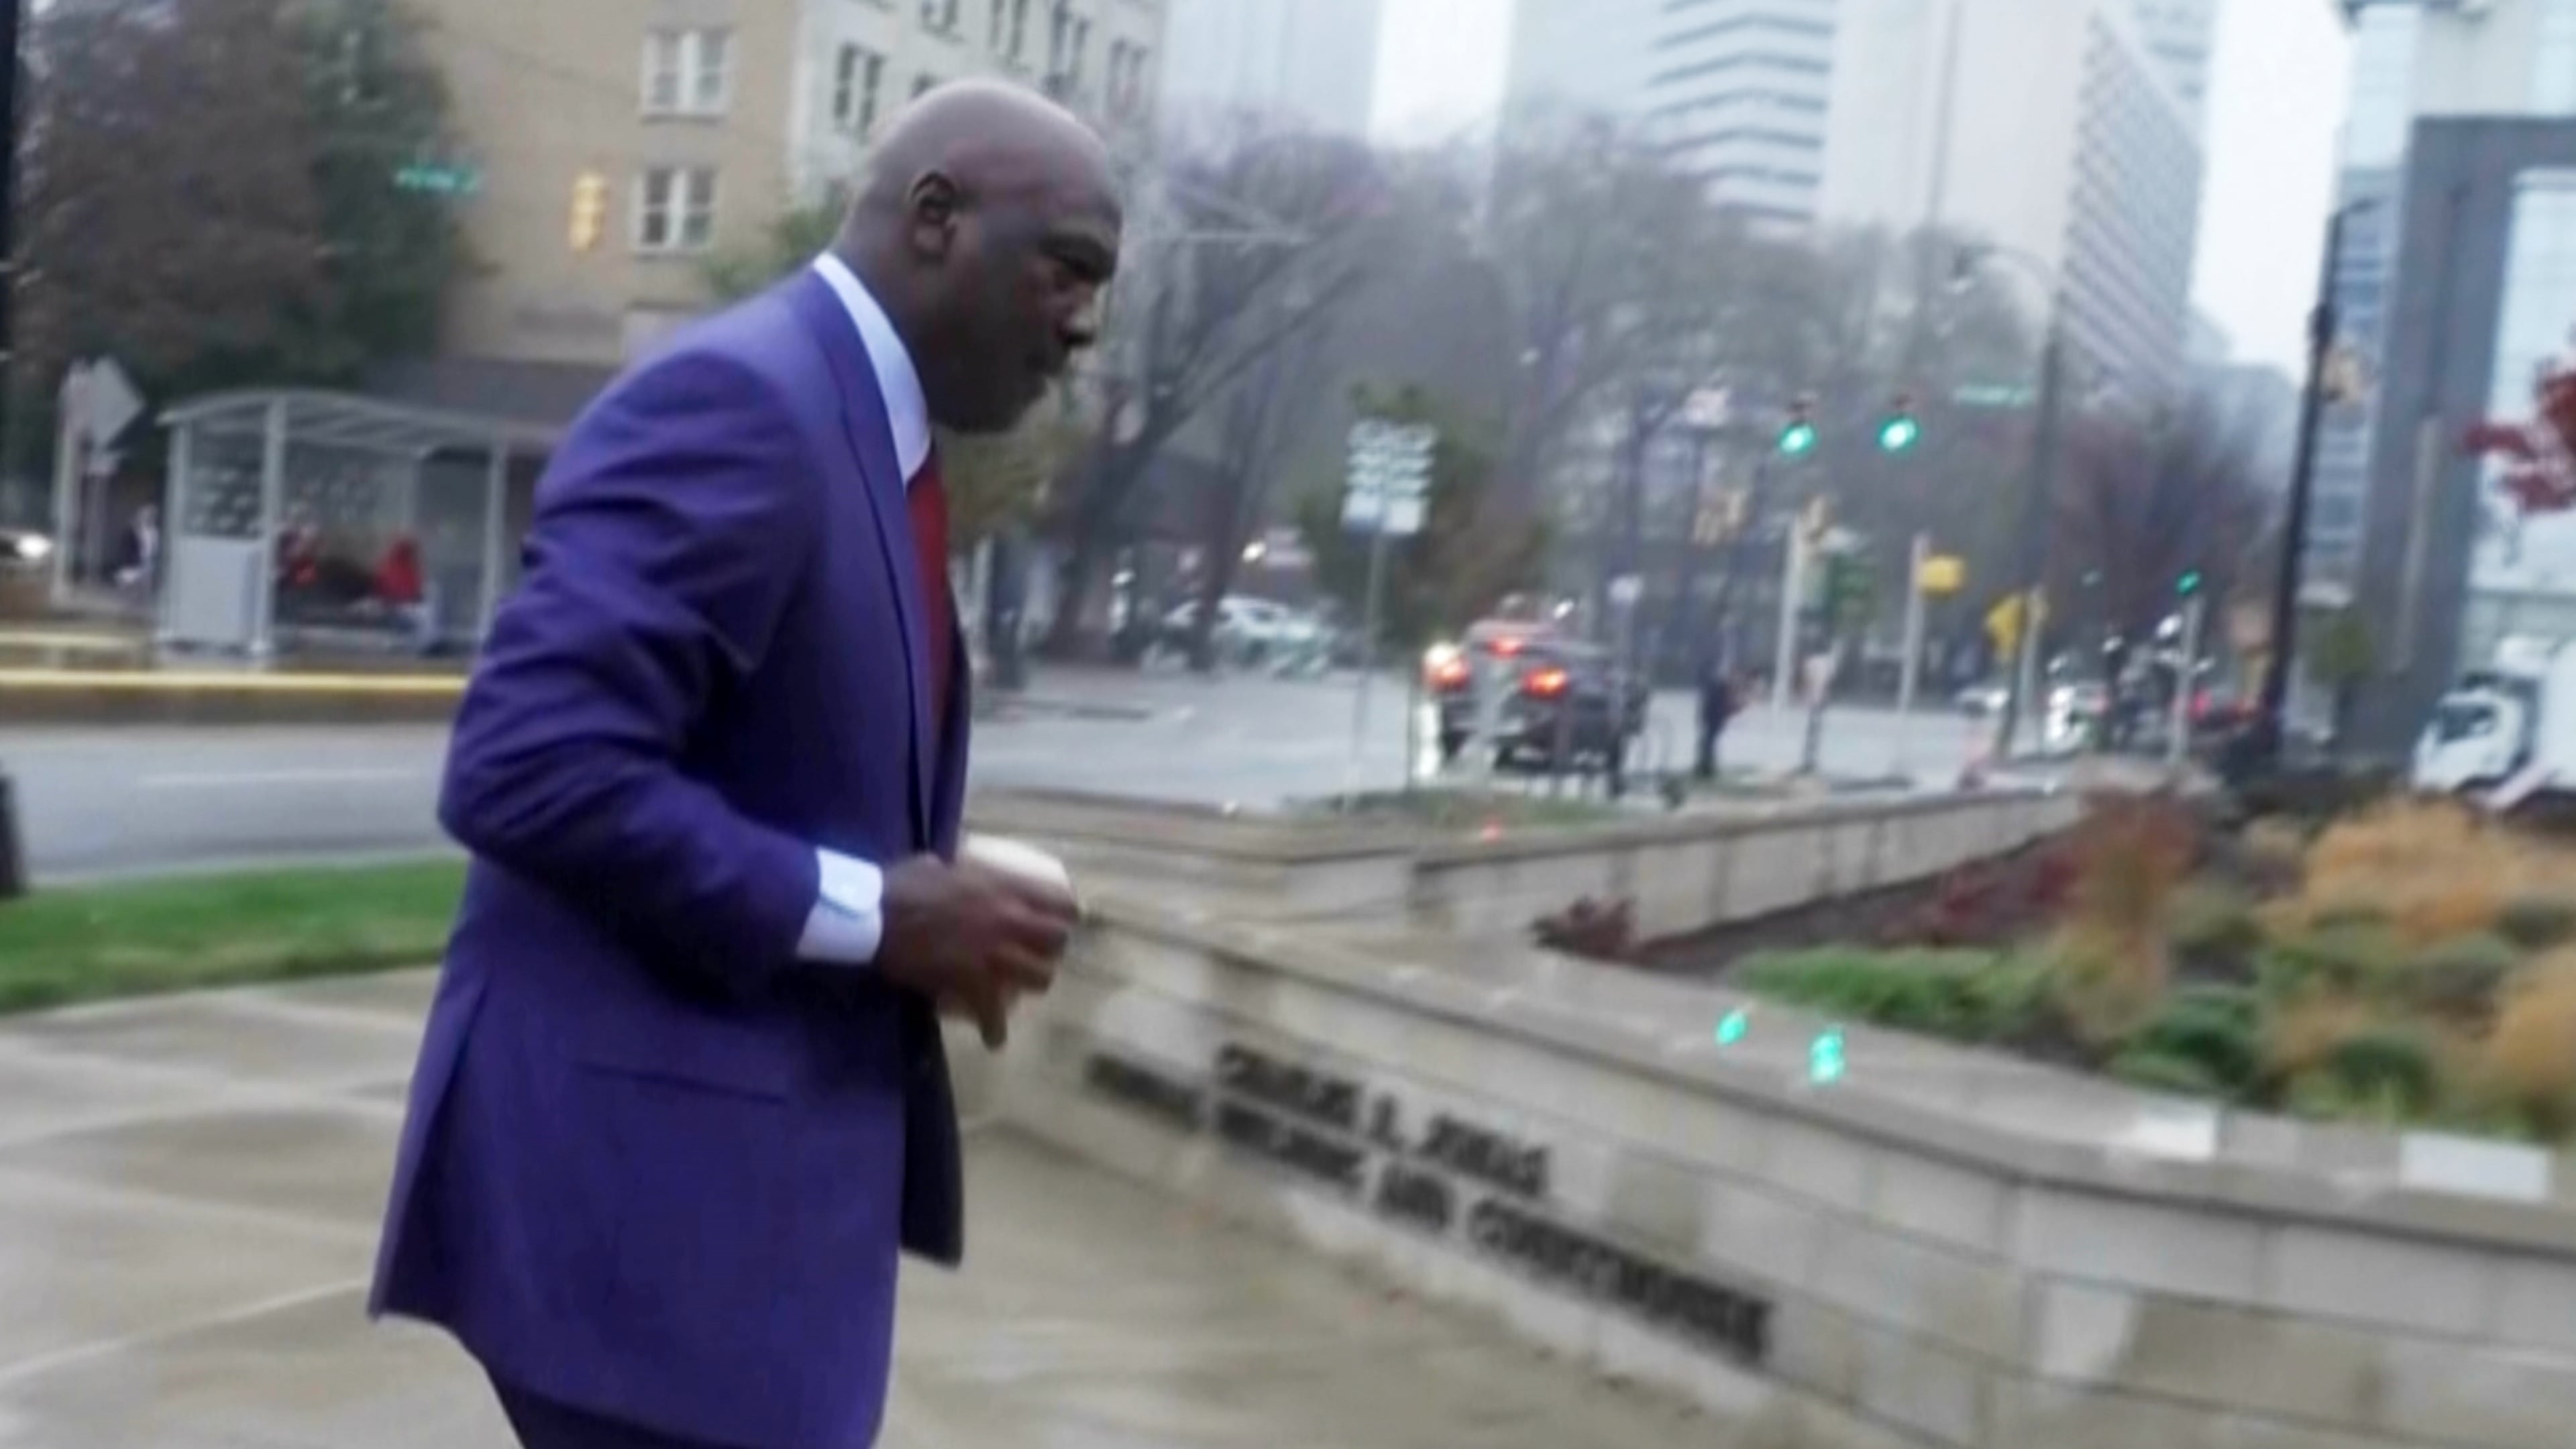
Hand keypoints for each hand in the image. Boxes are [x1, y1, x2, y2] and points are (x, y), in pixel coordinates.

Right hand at [879, 854, 1076, 1049]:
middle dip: (1051, 950)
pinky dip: (995, 1030)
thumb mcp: (940, 864)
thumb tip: (954, 869)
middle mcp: (1010, 920)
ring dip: (1031, 983)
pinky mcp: (973, 984)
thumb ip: (960, 870)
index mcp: (1004, 888)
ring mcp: (995, 955)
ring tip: (1018, 988)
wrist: (874, 916)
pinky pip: (995, 1016)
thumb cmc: (901, 885)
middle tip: (1036, 954)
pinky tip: (992, 1038)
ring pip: (1040, 978)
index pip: (1061, 904)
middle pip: (1058, 942)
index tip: (1060, 922)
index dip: (1064, 916)